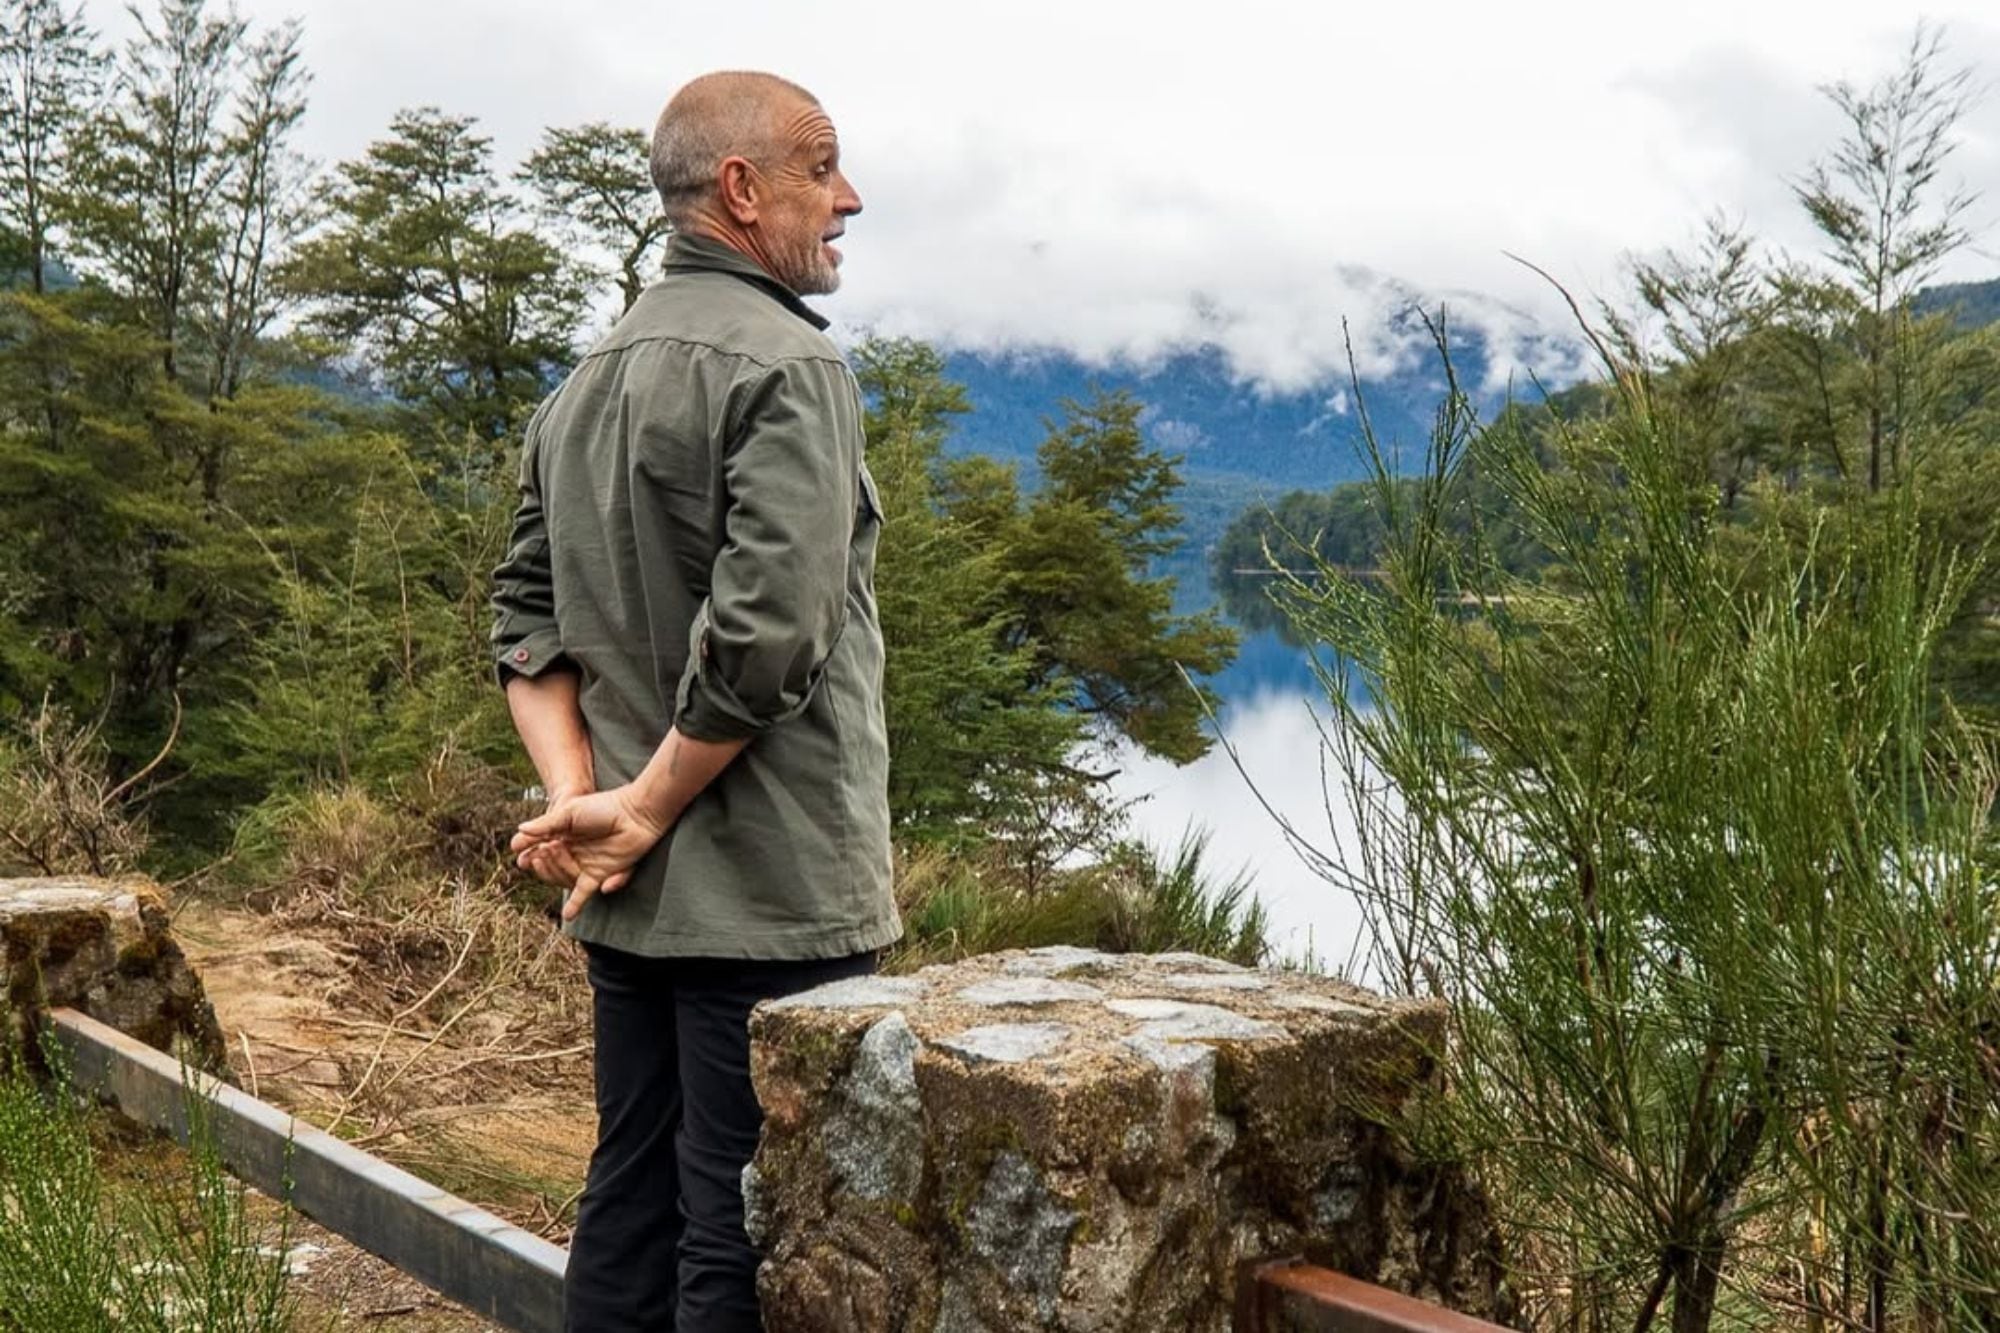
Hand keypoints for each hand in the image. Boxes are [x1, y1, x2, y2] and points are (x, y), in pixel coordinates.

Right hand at [512, 783, 672, 921]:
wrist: (635, 814)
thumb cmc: (604, 807)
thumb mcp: (570, 811)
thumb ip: (546, 823)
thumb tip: (520, 829)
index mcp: (562, 834)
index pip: (538, 848)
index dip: (528, 852)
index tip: (519, 854)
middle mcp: (572, 851)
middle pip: (548, 866)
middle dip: (543, 860)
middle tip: (545, 848)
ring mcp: (585, 864)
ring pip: (563, 877)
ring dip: (557, 868)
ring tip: (556, 849)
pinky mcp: (600, 874)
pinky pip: (584, 893)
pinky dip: (575, 904)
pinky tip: (567, 915)